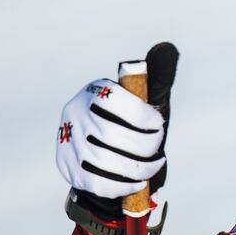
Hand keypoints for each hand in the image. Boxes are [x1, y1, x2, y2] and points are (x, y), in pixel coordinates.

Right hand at [55, 42, 178, 220]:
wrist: (99, 148)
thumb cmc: (129, 121)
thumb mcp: (141, 99)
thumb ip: (154, 80)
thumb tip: (168, 49)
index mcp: (95, 92)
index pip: (118, 103)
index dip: (146, 118)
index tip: (159, 126)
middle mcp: (75, 113)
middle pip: (113, 137)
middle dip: (145, 149)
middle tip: (158, 154)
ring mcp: (68, 141)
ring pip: (106, 162)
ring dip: (138, 169)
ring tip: (152, 167)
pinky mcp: (67, 166)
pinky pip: (98, 182)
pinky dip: (123, 185)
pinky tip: (138, 181)